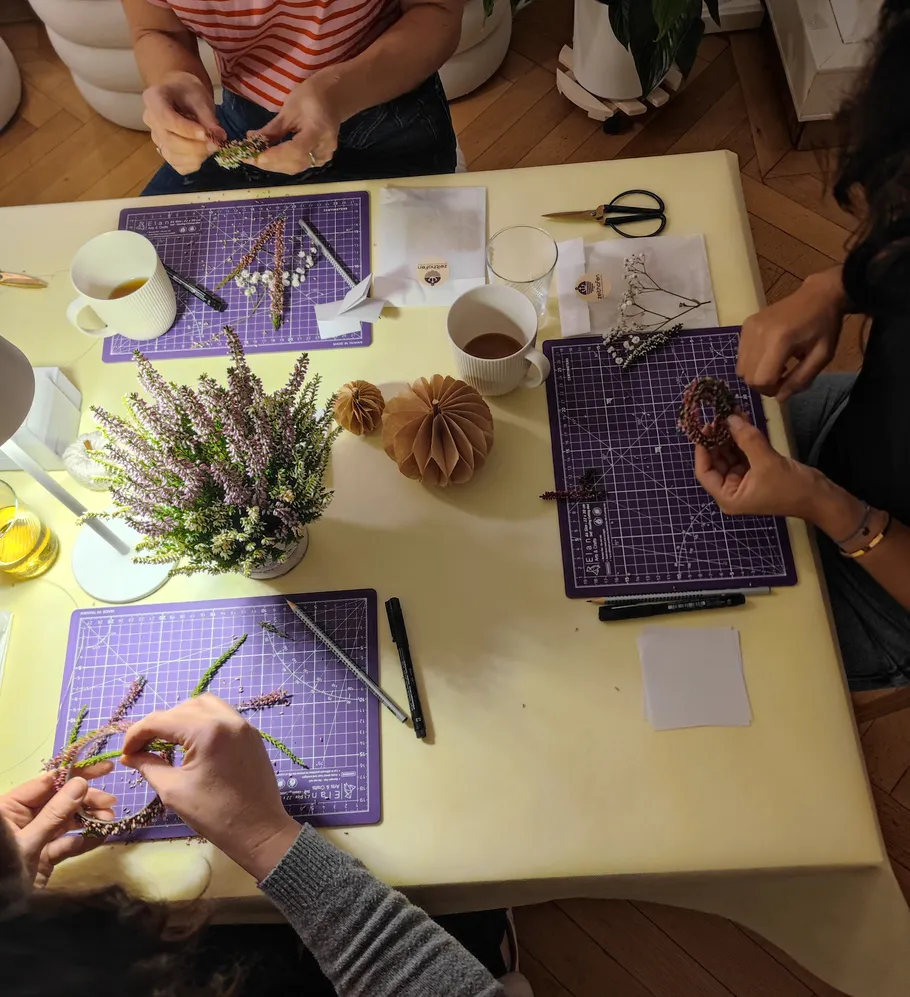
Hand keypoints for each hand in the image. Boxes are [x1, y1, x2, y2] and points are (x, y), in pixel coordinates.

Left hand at [1, 767, 115, 886]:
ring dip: (89, 819)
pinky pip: (68, 842)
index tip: (105, 768)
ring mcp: (36, 838)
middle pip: (61, 800)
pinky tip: (100, 836)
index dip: (76, 773)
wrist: (2, 917)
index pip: (47, 782)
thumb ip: (55, 813)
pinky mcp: (45, 857)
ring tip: (108, 820)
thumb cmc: (5, 871)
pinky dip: (84, 839)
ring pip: (67, 820)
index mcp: (11, 808)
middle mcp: (24, 819)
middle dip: (87, 800)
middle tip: (111, 802)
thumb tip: (81, 783)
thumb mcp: (28, 841)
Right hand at [121, 695, 298, 880]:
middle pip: (182, 708)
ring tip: (166, 740)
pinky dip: (201, 720)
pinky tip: (190, 740)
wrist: (258, 829)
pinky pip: (221, 714)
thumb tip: (130, 755)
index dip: (137, 734)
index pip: (161, 720)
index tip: (126, 753)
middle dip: (158, 724)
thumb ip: (148, 766)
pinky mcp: (250, 732)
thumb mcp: (173, 790)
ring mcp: (242, 723)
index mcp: (207, 731)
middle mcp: (226, 718)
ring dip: (181, 717)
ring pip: (203, 705)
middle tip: (143, 748)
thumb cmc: (214, 814)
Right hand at [142, 71, 225, 175]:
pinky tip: (203, 154)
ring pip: (173, 156)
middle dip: (196, 146)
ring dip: (197, 156)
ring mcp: (156, 138)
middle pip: (170, 141)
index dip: (187, 130)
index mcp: (153, 99)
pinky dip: (193, 164)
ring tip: (211, 146)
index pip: (167, 119)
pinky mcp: (165, 152)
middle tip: (216, 144)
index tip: (207, 134)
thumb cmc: (188, 92)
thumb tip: (219, 136)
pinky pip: (178, 165)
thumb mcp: (199, 97)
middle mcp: (150, 120)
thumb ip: (208, 116)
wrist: (181, 95)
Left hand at [248, 77, 340, 174]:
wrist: (334, 97)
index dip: (274, 156)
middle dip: (269, 163)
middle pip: (294, 164)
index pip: (295, 151)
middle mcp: (323, 149)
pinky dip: (282, 164)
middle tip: (248, 158)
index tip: (254, 157)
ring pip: (295, 168)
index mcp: (318, 131)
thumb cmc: (312, 96)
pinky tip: (269, 159)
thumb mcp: (289, 109)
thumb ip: (272, 129)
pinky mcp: (320, 160)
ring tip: (255, 158)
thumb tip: (251, 140)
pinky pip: (298, 165)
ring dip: (274, 165)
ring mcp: (324, 157)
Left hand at [694, 413, 824, 519]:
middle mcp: (731, 490)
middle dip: (717, 439)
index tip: (704, 427)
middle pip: (716, 461)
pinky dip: (743, 438)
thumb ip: (746, 439)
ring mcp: (744, 481)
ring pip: (729, 455)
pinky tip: (742, 420)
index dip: (702, 449)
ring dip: (730, 435)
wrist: (821, 497)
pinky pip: (743, 453)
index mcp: (728, 496)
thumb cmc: (791, 487)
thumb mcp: (767, 461)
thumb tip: (729, 418)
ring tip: (731, 413)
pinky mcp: (756, 472)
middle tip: (719, 416)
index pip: (704, 471)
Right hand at [737, 267, 847, 400]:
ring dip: (756, 373)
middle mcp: (758, 334)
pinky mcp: (745, 325)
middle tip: (781, 376)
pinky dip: (752, 361)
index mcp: (780, 341)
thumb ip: (801, 380)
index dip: (772, 390)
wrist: (818, 295)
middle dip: (763, 384)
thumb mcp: (822, 357)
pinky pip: (740, 355)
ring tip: (775, 365)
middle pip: (748, 377)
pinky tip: (768, 354)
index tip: (786, 384)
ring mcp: (749, 328)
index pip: (761, 380)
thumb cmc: (824, 327)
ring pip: (741, 368)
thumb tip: (780, 398)